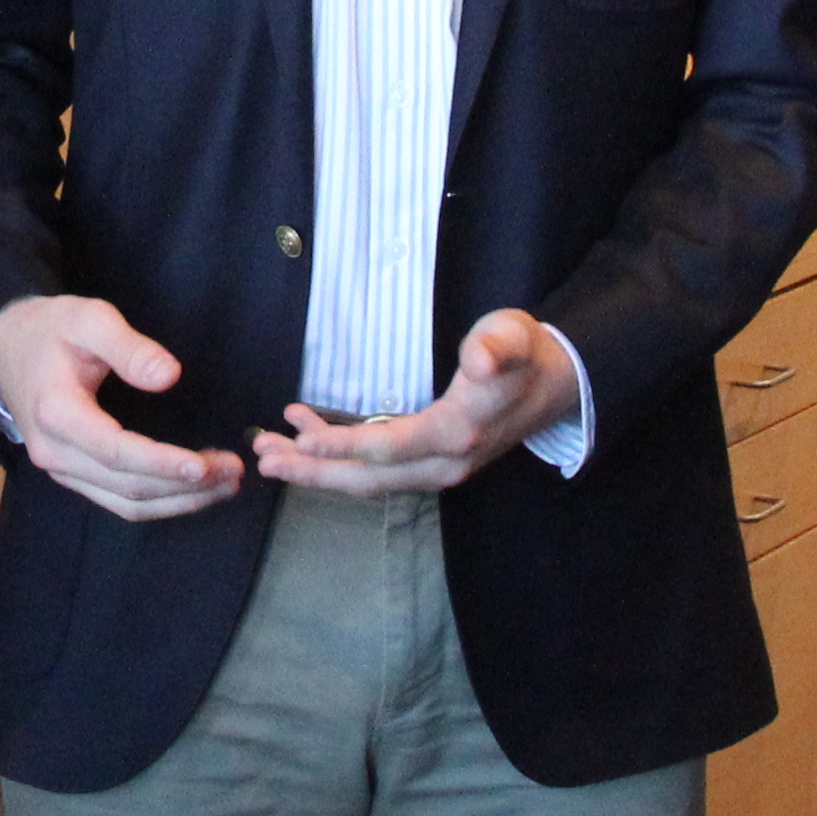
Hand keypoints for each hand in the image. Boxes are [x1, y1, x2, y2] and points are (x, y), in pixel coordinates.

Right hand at [0, 294, 239, 521]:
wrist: (8, 349)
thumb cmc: (50, 330)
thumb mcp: (87, 318)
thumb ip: (128, 346)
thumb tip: (169, 376)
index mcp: (56, 413)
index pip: (115, 451)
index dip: (162, 463)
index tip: (205, 465)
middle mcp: (55, 453)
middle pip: (127, 486)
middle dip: (184, 486)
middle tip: (234, 471)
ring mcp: (62, 470)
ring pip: (125, 503)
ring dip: (179, 500)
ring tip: (226, 484)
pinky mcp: (73, 475)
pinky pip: (119, 500)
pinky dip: (161, 501)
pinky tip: (195, 488)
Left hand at [257, 306, 571, 496]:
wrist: (554, 384)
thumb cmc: (526, 353)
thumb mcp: (513, 336)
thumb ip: (497, 347)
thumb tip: (481, 361)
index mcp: (458, 434)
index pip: (390, 448)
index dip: (343, 448)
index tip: (300, 444)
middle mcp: (444, 463)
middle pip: (368, 478)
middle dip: (313, 472)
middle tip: (263, 460)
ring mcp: (436, 469)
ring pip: (367, 479)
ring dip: (316, 469)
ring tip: (269, 451)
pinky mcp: (428, 464)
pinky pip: (375, 468)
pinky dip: (338, 457)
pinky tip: (306, 434)